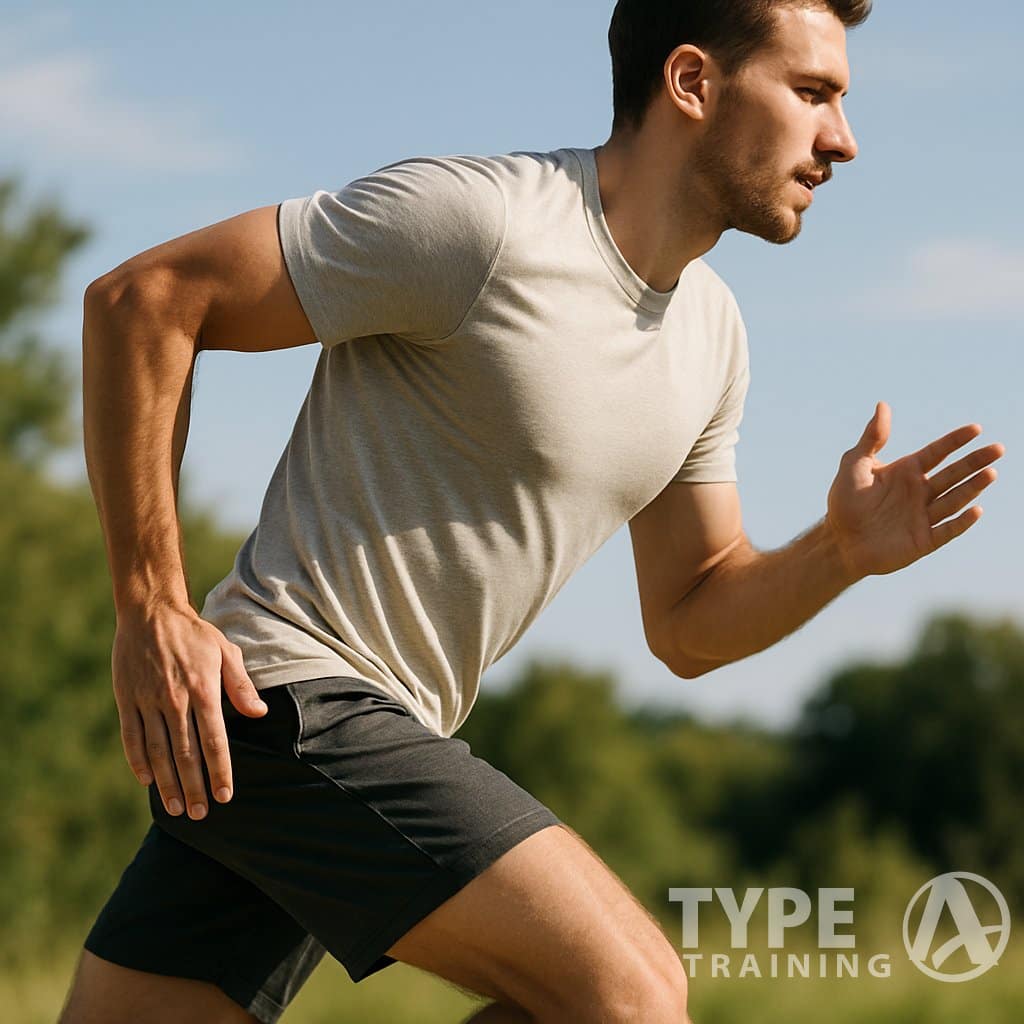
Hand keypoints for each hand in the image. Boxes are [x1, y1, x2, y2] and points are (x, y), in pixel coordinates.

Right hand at [112, 604, 267, 819]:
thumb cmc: (195, 634)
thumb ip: (241, 685)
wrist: (150, 613)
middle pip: (185, 754)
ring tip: (177, 808)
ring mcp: (148, 700)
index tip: (225, 796)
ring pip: (158, 751)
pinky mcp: (127, 699)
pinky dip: (138, 762)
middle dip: (194, 787)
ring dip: (168, 783)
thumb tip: (260, 713)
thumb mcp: (225, 652)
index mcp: (203, 690)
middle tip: (202, 813)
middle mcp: (175, 700)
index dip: (220, 771)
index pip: (214, 741)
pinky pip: (132, 737)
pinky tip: (147, 781)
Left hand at [826, 402, 1004, 581]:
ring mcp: (923, 516)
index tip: (975, 429)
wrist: (839, 540)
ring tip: (991, 472)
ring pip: (954, 499)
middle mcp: (920, 492)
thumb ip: (872, 438)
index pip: (937, 453)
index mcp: (906, 472)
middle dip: (975, 462)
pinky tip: (976, 510)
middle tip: (998, 449)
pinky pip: (947, 530)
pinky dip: (962, 522)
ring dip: (972, 487)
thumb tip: (882, 405)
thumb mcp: (855, 464)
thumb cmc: (844, 502)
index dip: (955, 441)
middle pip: (953, 474)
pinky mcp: (923, 540)